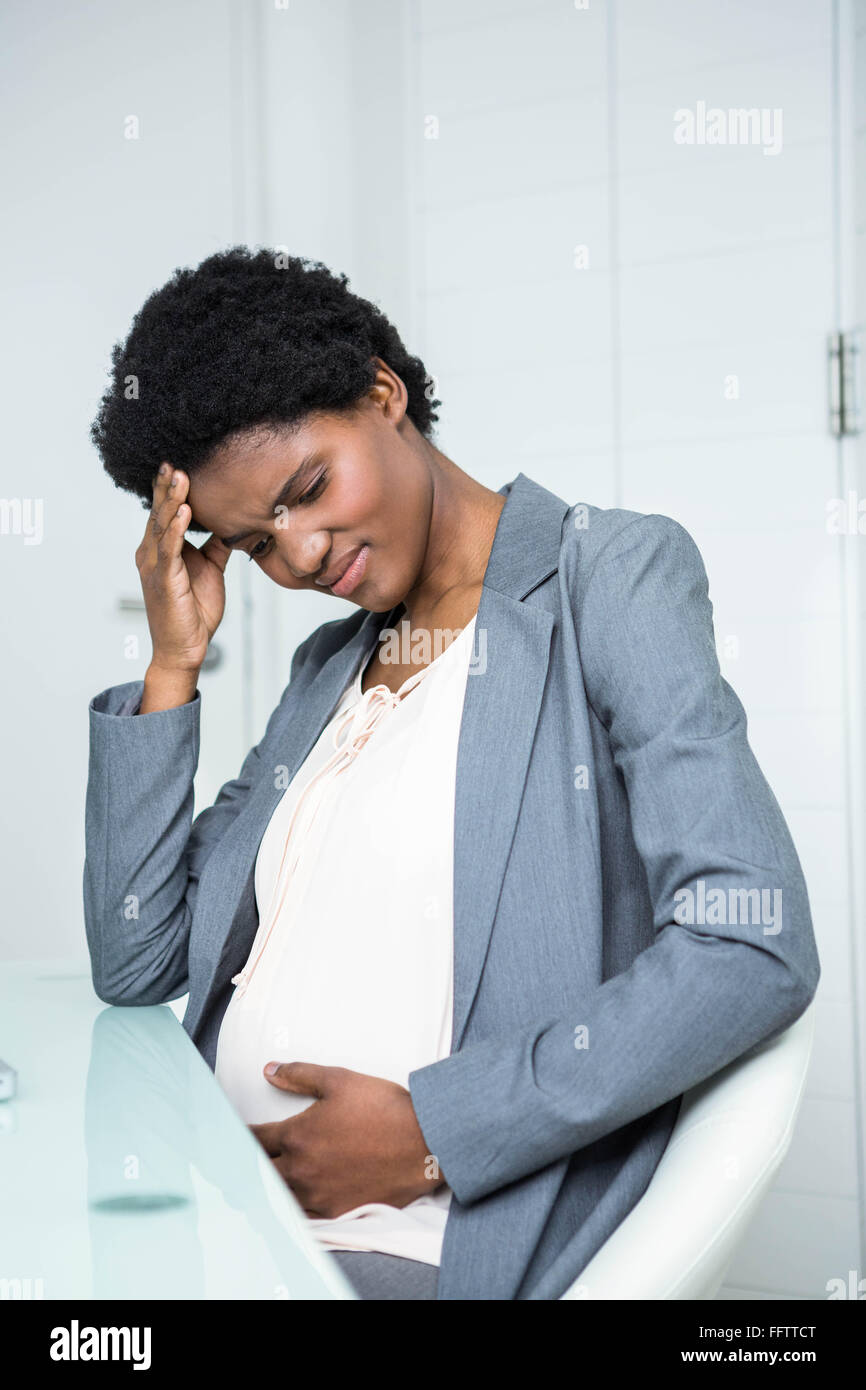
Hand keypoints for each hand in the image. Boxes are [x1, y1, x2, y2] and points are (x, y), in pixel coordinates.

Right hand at [135, 464, 232, 673]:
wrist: (186, 648)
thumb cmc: (194, 611)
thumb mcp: (210, 569)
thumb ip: (215, 546)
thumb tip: (231, 524)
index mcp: (161, 549)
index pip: (164, 512)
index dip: (169, 489)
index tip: (178, 464)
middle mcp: (152, 554)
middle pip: (159, 513)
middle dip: (167, 486)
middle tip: (174, 461)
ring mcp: (156, 567)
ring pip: (162, 526)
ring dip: (171, 500)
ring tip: (180, 477)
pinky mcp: (164, 582)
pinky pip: (169, 551)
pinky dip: (176, 530)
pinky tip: (183, 512)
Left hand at [249, 1062, 443, 1218]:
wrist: (424, 1143)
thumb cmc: (383, 1108)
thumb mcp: (339, 1080)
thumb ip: (299, 1075)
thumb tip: (270, 1071)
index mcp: (297, 1135)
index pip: (254, 1138)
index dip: (238, 1134)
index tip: (229, 1133)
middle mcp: (301, 1169)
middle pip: (259, 1171)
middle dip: (247, 1161)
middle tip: (236, 1158)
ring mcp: (318, 1194)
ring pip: (278, 1194)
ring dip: (268, 1184)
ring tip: (259, 1177)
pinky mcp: (336, 1210)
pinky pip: (302, 1212)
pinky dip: (291, 1203)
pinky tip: (290, 1197)